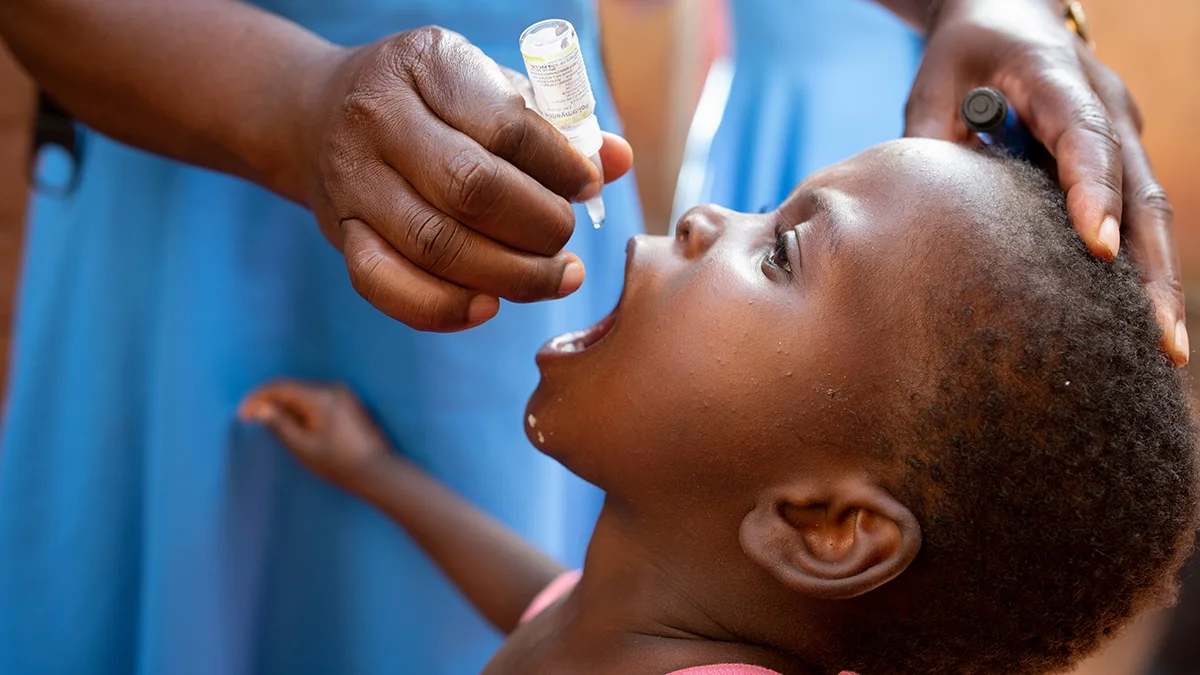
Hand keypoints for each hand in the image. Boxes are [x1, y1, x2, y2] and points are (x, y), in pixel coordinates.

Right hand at [239, 380, 394, 488]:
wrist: (378, 472)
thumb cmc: (338, 464)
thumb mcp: (302, 447)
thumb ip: (279, 424)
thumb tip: (260, 408)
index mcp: (320, 396)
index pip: (280, 387)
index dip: (257, 399)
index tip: (242, 415)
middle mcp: (334, 388)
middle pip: (293, 388)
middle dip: (271, 402)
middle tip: (255, 423)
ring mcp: (346, 394)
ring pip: (306, 394)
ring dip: (287, 406)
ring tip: (276, 429)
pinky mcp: (351, 404)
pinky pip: (319, 399)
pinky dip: (304, 409)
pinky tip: (299, 428)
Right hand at [289, 27, 632, 331]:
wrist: (317, 114)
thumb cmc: (430, 103)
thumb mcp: (489, 89)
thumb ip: (556, 124)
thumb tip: (618, 160)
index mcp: (426, 64)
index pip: (505, 126)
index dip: (559, 166)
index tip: (588, 186)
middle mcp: (379, 118)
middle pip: (471, 190)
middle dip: (539, 227)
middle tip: (568, 241)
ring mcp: (352, 180)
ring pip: (436, 245)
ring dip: (509, 275)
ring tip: (555, 278)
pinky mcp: (339, 233)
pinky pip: (386, 286)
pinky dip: (443, 308)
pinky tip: (489, 306)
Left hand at [904, 0, 1187, 365]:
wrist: (1010, 13)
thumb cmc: (965, 51)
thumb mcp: (933, 79)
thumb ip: (930, 138)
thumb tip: (924, 213)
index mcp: (1056, 76)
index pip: (1083, 134)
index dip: (1093, 190)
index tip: (1098, 247)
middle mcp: (1105, 104)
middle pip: (1140, 188)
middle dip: (1148, 266)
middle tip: (1156, 335)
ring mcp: (1121, 129)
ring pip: (1152, 208)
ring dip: (1158, 278)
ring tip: (1164, 347)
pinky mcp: (1120, 153)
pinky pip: (1139, 212)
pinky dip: (1142, 266)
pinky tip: (1140, 320)